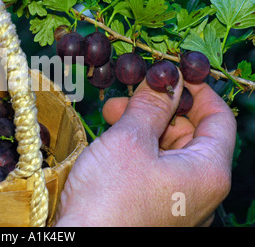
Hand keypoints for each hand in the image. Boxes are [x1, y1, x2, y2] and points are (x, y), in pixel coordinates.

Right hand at [55, 72, 235, 225]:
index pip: (219, 118)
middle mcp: (200, 190)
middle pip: (191, 134)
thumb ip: (151, 105)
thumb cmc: (108, 198)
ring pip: (168, 150)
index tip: (174, 72)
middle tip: (129, 94)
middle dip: (160, 108)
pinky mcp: (155, 208)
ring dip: (143, 126)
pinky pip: (155, 169)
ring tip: (111, 113)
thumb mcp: (129, 140)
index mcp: (207, 172)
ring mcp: (178, 202)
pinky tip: (112, 138)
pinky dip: (137, 149)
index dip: (198, 90)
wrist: (81, 243)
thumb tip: (166, 79)